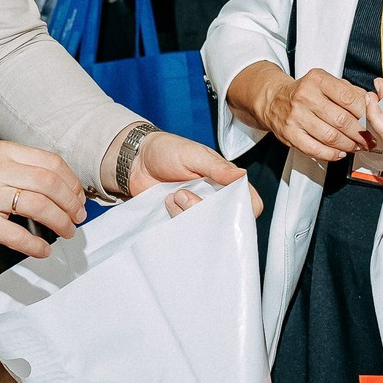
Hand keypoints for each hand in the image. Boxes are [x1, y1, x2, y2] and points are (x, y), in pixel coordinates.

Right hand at [0, 141, 87, 257]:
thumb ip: (19, 165)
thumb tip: (55, 183)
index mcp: (3, 152)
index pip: (51, 163)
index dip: (72, 182)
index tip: (77, 196)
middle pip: (50, 184)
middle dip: (71, 203)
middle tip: (77, 216)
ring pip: (39, 206)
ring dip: (60, 222)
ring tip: (67, 231)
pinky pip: (16, 235)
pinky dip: (35, 245)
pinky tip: (44, 250)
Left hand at [121, 131, 261, 216]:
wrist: (135, 161)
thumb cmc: (167, 150)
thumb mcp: (192, 154)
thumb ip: (217, 167)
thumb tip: (241, 175)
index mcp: (225, 181)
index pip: (248, 202)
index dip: (243, 211)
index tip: (225, 209)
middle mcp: (214, 199)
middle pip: (225, 221)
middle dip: (204, 212)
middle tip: (183, 195)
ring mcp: (197, 212)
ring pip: (204, 229)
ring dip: (187, 216)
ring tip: (171, 197)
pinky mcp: (180, 220)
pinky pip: (186, 233)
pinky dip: (177, 224)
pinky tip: (167, 206)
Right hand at [259, 68, 372, 162]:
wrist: (274, 100)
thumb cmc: (304, 92)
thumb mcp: (325, 82)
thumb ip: (349, 91)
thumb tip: (371, 104)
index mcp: (317, 80)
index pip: (348, 98)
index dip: (365, 113)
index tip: (372, 121)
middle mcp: (305, 96)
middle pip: (341, 120)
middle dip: (360, 133)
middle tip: (368, 139)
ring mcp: (296, 116)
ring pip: (330, 136)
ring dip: (348, 145)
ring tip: (357, 146)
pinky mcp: (289, 134)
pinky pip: (315, 149)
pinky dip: (331, 154)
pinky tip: (339, 153)